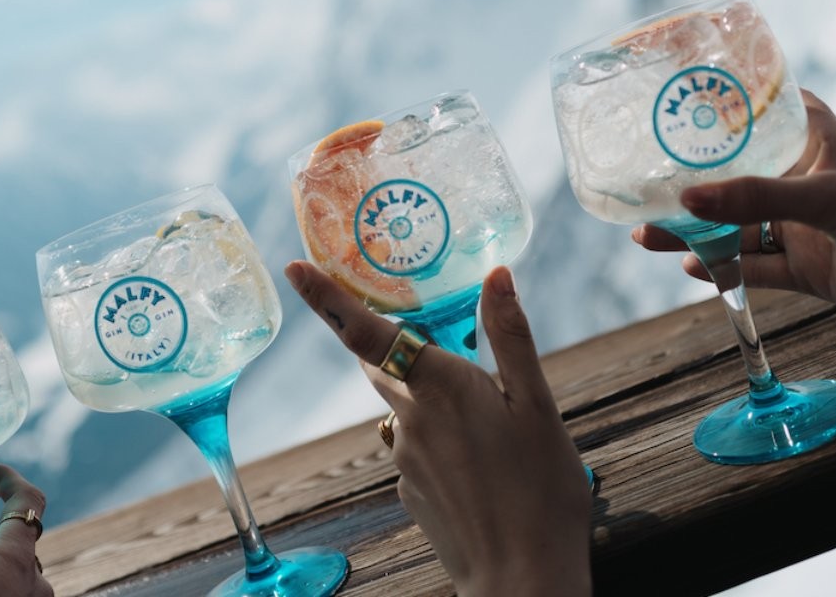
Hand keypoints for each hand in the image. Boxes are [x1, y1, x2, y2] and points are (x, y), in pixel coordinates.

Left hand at [286, 262, 591, 596]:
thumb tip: (496, 276)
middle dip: (392, 341)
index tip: (294, 269)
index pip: (366, 333)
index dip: (327, 298)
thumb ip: (511, 338)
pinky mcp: (409, 489)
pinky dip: (438, 438)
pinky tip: (480, 460)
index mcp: (439, 387)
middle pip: (381, 364)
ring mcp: (404, 457)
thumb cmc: (541, 490)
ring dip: (427, 394)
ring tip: (487, 417)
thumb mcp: (538, 406)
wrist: (523, 577)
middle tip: (426, 327)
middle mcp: (410, 419)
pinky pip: (414, 446)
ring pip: (403, 406)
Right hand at [633, 90, 835, 320]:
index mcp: (815, 145)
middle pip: (736, 182)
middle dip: (694, 190)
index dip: (729, 114)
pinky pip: (754, 267)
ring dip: (696, 234)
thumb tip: (687, 201)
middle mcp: (804, 183)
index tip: (685, 116)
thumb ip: (754, 197)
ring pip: (737, 228)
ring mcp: (803, 227)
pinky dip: (723, 267)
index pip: (768, 116)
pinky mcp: (804, 268)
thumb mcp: (821, 194)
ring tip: (649, 235)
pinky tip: (692, 264)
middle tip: (648, 193)